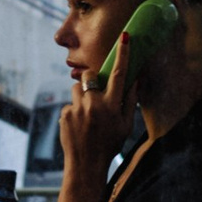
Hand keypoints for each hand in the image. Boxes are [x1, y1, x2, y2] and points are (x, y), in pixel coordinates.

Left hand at [56, 38, 131, 201]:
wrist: (86, 165)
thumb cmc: (110, 145)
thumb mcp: (126, 125)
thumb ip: (130, 101)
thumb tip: (136, 79)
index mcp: (112, 107)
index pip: (120, 75)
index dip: (123, 54)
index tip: (125, 37)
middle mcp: (94, 105)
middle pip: (90, 75)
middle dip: (92, 79)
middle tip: (96, 94)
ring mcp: (77, 109)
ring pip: (77, 88)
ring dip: (82, 96)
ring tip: (88, 115)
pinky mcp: (64, 114)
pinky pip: (70, 104)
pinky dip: (74, 111)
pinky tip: (79, 126)